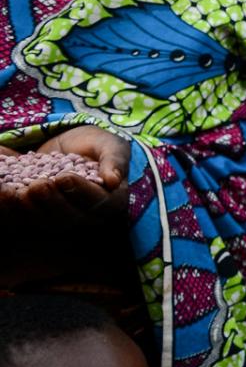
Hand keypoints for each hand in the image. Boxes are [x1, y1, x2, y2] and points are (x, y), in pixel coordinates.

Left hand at [0, 126, 130, 229]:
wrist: (70, 149)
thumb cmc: (96, 147)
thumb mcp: (109, 145)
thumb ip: (114, 160)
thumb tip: (113, 180)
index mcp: (110, 201)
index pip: (98, 202)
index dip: (80, 192)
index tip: (64, 177)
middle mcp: (85, 216)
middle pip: (67, 217)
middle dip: (50, 202)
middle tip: (38, 184)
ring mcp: (58, 218)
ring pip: (42, 221)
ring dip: (26, 208)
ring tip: (11, 191)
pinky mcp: (36, 216)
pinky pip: (22, 218)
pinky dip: (10, 207)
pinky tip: (2, 191)